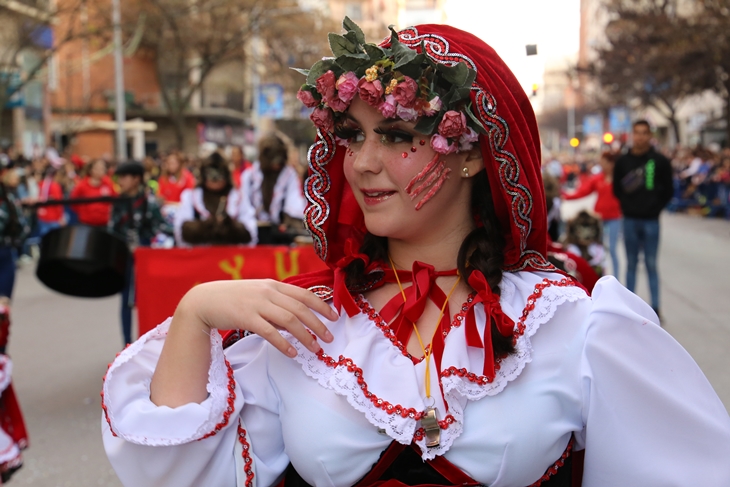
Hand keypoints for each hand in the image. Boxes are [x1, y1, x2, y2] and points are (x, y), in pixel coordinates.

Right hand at [179, 279, 337, 357]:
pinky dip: (284, 343)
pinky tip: (292, 353)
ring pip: (289, 321)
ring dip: (305, 336)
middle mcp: (268, 292)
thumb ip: (277, 304)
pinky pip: (270, 332)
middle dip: (318, 324)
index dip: (322, 306)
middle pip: (300, 309)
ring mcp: (257, 304)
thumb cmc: (233, 299)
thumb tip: (296, 321)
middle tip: (329, 338)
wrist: (204, 300)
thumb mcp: (258, 294)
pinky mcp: (246, 317)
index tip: (335, 317)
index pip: (304, 294)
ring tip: (315, 349)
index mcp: (274, 285)